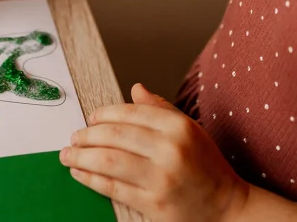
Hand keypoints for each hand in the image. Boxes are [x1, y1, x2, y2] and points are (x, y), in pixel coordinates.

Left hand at [60, 84, 248, 221]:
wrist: (228, 208)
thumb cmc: (205, 165)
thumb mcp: (189, 130)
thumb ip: (160, 108)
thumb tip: (135, 88)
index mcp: (178, 127)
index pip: (129, 113)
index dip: (103, 114)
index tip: (90, 118)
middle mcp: (170, 150)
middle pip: (114, 136)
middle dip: (86, 135)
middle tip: (74, 137)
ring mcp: (161, 179)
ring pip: (108, 162)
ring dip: (81, 157)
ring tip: (67, 154)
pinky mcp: (153, 204)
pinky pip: (112, 188)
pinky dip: (90, 179)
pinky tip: (79, 173)